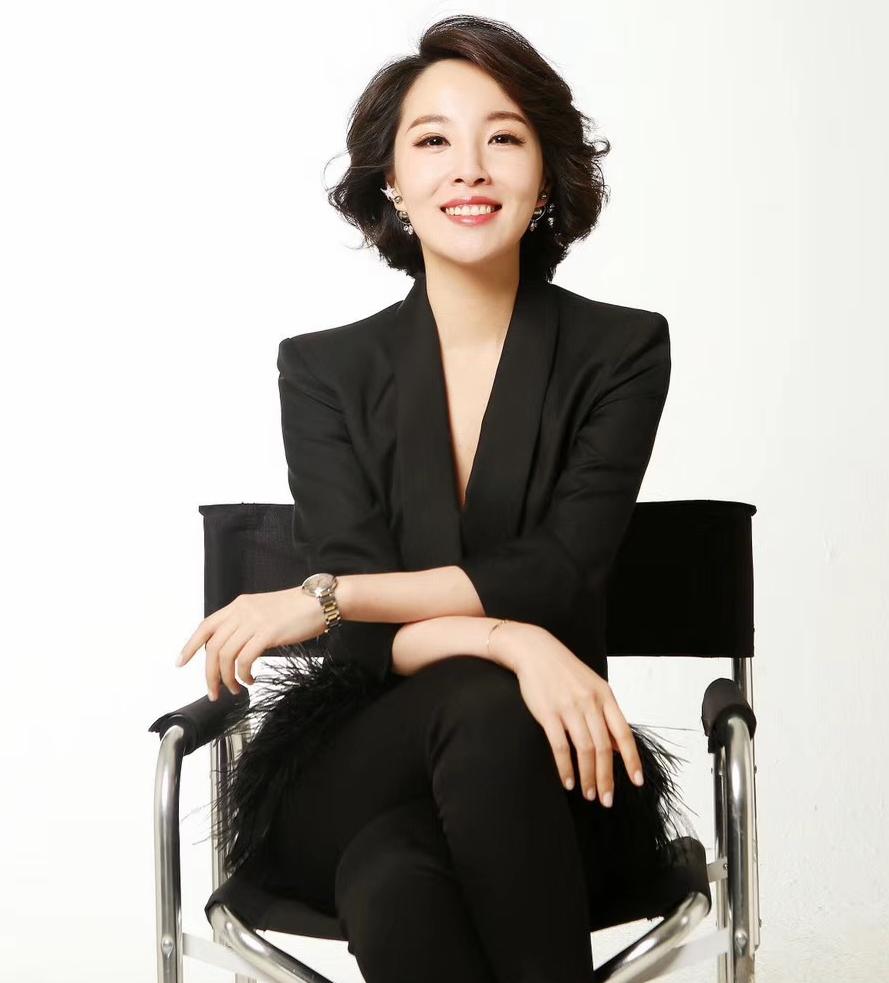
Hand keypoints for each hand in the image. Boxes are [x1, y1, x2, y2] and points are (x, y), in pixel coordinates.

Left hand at [176, 588, 325, 699]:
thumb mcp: (263, 612)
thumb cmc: (296, 610)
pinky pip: (245, 659)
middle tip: (214, 691)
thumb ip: (245, 625)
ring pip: (226, 655)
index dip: (190, 645)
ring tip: (235, 688)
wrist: (320, 602)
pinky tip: (250, 679)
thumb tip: (232, 650)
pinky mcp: (268, 633)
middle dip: (209, 674)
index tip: (181, 662)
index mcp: (238, 606)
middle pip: (213, 646)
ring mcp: (254, 621)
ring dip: (227, 678)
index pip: (206, 626)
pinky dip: (243, 674)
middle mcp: (242, 611)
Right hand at [494, 623, 644, 806]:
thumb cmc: (565, 670)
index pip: (624, 733)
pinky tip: (568, 780)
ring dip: (588, 776)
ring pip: (585, 749)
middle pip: (604, 747)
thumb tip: (619, 747)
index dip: (632, 759)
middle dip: (607, 778)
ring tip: (589, 793)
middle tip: (606, 799)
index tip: (636, 781)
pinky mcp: (548, 714)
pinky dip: (566, 767)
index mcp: (605, 696)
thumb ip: (606, 716)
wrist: (535, 651)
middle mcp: (589, 702)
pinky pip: (560, 747)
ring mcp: (569, 708)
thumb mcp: (593, 687)